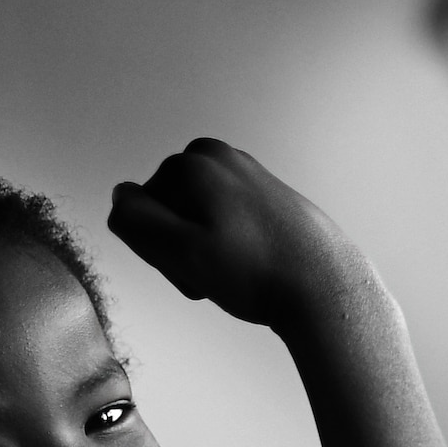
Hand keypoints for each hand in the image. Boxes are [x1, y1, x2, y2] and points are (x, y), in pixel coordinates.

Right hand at [107, 138, 369, 327]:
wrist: (327, 289)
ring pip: (198, 222)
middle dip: (181, 250)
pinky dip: (233, 251)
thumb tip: (120, 195)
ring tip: (239, 275)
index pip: (137, 213)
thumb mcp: (181, 251)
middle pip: (168, 213)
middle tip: (215, 276)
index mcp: (194, 162)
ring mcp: (249, 175)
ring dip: (206, 254)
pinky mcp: (270, 198)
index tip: (190, 269)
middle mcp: (221, 157)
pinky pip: (228, 226)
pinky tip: (257, 269)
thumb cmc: (257, 273)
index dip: (156, 250)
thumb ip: (137, 221)